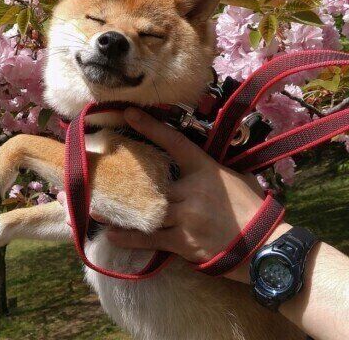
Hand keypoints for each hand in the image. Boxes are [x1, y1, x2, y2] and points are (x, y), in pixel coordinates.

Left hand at [59, 107, 290, 282]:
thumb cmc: (250, 208)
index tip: (128, 112)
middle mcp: (191, 189)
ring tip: (92, 209)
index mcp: (204, 168)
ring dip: (118, 211)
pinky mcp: (184, 242)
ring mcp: (186, 216)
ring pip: (144, 211)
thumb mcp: (229, 176)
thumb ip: (202, 168)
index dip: (150, 126)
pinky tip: (111, 235)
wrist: (266, 246)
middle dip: (123, 178)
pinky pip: (151, 239)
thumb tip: (182, 160)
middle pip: (150, 181)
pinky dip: (130, 238)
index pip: (174, 141)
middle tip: (95, 172)